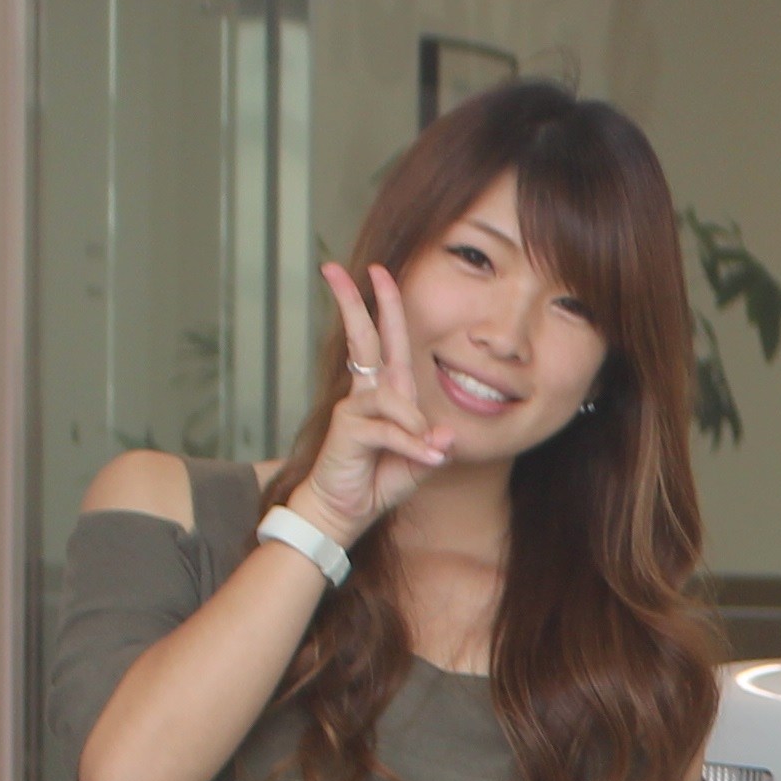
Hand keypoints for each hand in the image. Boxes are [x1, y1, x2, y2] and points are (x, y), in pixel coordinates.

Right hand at [288, 261, 455, 542]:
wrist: (344, 512)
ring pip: (394, 397)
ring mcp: (354, 408)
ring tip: (424, 455)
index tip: (377, 273)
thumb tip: (444, 434)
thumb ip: (429, 446)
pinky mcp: (348, 427)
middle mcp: (368, 395)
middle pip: (363, 338)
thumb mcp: (416, 464)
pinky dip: (408, 443)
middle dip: (355, 302)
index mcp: (388, 396)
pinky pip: (389, 427)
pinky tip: (420, 458)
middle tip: (337, 268)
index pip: (387, 343)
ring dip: (414, 427)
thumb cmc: (376, 483)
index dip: (385, 307)